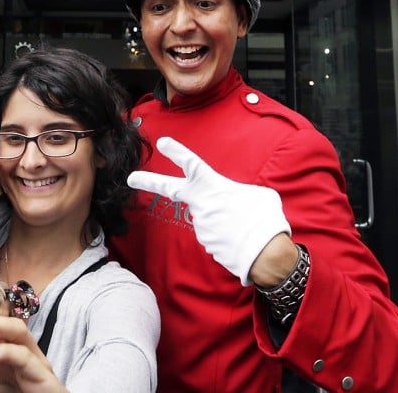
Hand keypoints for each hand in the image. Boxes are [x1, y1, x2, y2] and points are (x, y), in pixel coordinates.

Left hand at [128, 137, 290, 285]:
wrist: (266, 254)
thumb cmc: (265, 219)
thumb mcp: (259, 194)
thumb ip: (239, 191)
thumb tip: (233, 199)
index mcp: (214, 186)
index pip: (191, 164)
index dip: (176, 151)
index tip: (163, 142)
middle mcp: (201, 204)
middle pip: (170, 188)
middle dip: (149, 182)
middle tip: (131, 178)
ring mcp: (200, 225)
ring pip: (207, 217)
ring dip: (222, 220)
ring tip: (243, 226)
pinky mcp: (205, 243)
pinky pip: (214, 234)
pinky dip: (225, 234)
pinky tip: (239, 238)